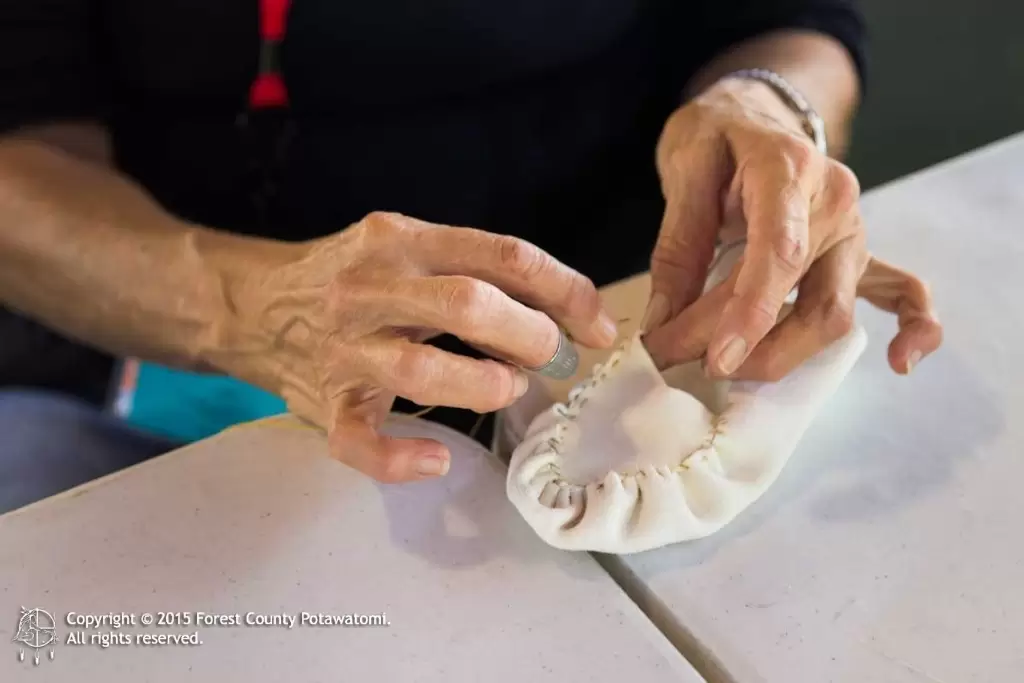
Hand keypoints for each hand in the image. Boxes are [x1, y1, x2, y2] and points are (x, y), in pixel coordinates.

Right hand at [222, 212, 616, 482]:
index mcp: (402, 240)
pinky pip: (360, 441)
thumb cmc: (354, 279)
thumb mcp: (410, 251)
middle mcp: (370, 287)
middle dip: (531, 335)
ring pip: (419, 369)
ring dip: (482, 386)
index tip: (598, 324)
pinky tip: (437, 458)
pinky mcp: (324, 404)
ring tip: (507, 389)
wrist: (254, 306)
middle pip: (468, 305)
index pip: (503, 255)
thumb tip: (570, 317)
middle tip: (552, 358)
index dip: (566, 291)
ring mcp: (343, 349)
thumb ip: (479, 272)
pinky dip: (402, 458)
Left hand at [643, 77, 940, 377]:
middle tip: (680, 358)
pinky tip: (900, 362)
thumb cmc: (717, 135)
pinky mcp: (860, 253)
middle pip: (812, 298)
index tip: (718, 358)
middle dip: (751, 345)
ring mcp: (855, 231)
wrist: (753, 111)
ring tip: (729, 369)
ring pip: (838, 313)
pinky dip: (913, 328)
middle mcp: (836, 203)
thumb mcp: (685, 168)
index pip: (781, 251)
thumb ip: (677, 244)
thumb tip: (665, 320)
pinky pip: (903, 291)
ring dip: (785, 355)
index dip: (751, 312)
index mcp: (790, 170)